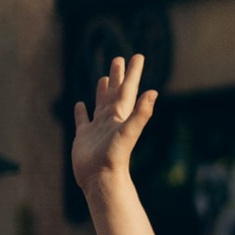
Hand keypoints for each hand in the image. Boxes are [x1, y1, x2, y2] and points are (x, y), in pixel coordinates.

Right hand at [71, 51, 156, 195]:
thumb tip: (153, 92)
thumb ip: (141, 112)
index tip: (137, 56)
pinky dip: (81, 112)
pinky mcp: (83, 137)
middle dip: (118, 76)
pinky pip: (82, 120)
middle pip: (114, 92)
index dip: (133, 72)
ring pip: (100, 104)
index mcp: (121, 115)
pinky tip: (80, 104)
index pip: (128, 89)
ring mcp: (97, 128)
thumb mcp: (129, 131)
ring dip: (102, 91)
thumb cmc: (115, 156)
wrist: (101, 179)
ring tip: (103, 78)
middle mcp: (110, 119)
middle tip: (119, 58)